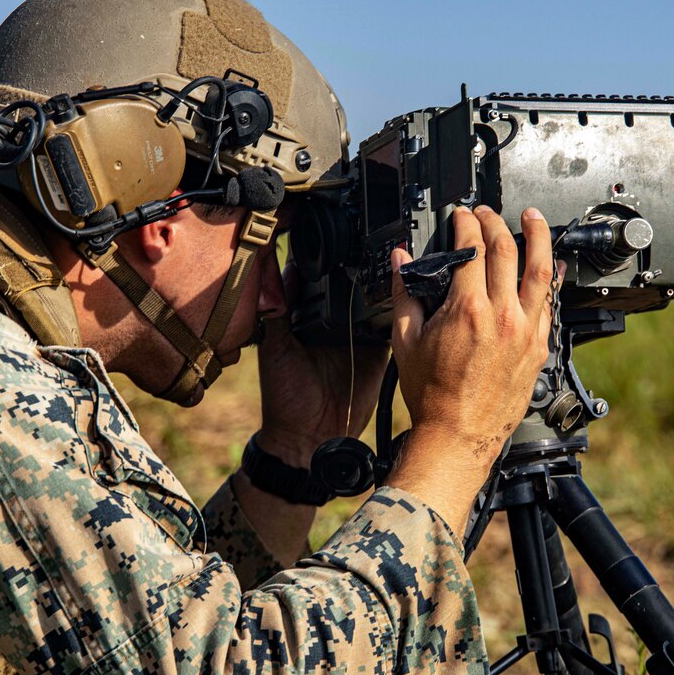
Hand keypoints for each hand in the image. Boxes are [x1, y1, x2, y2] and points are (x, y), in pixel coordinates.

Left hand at [256, 260, 387, 467]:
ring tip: (385, 259)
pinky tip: (399, 293)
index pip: (318, 282)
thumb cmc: (285, 397)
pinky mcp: (378, 350)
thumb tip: (277, 272)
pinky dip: (394, 311)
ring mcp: (358, 335)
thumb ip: (277, 312)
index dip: (323, 262)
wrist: (311, 437)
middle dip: (356, 267)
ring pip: (371, 301)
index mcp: (306, 318)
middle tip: (364, 241)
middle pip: (348, 285)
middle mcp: (333, 322)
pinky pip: (389, 326)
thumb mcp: (275, 348)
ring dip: (377, 285)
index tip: (329, 238)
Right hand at [385, 206, 561, 533]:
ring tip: (533, 219)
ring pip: (541, 271)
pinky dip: (551, 279)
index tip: (461, 215)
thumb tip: (399, 261)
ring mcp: (525, 331)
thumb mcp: (405, 341)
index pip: (471, 248)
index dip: (466, 223)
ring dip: (538, 237)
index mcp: (466, 310)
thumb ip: (404, 295)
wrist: (458, 435)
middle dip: (495, 222)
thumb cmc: (431, 396)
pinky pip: (550, 303)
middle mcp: (502, 316)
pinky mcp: (538, 348)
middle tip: (486, 212)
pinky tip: (551, 266)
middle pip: (506, 250)